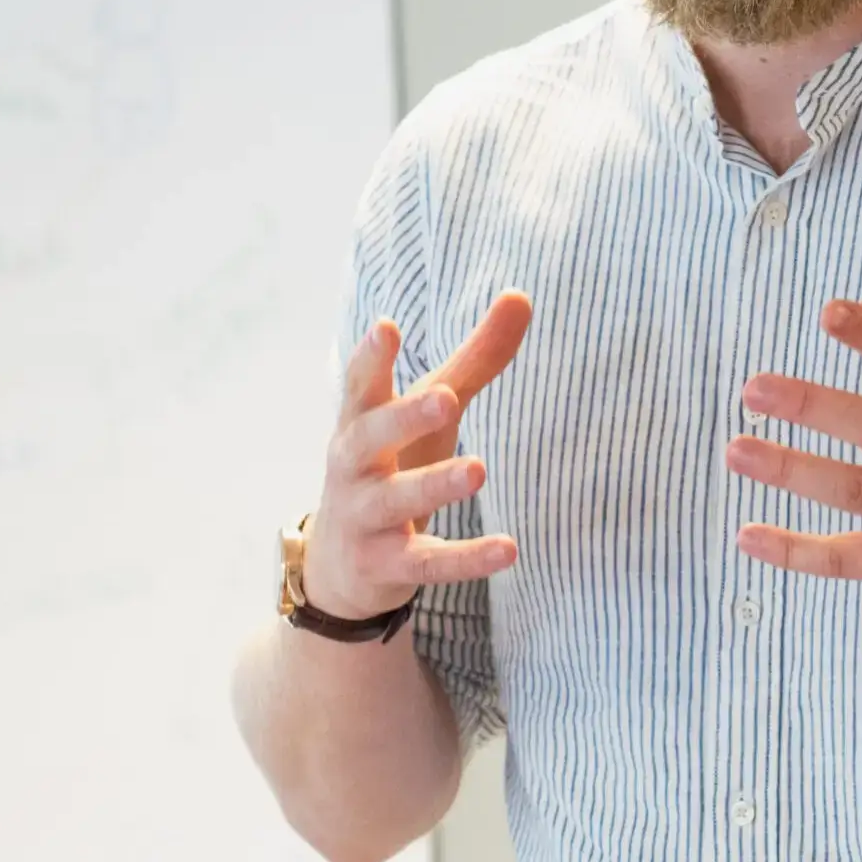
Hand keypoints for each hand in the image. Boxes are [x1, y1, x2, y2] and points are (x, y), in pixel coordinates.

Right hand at [302, 294, 532, 620]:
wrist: (339, 565)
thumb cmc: (393, 463)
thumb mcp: (429, 411)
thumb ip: (474, 359)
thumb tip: (521, 296)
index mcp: (361, 422)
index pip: (362, 385)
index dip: (372, 357)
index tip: (387, 327)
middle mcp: (355, 466)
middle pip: (371, 436)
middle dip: (404, 416)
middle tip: (446, 398)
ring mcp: (367, 518)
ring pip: (398, 500)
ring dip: (434, 485)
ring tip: (477, 470)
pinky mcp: (388, 565)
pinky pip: (428, 562)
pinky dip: (466, 559)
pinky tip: (508, 549)